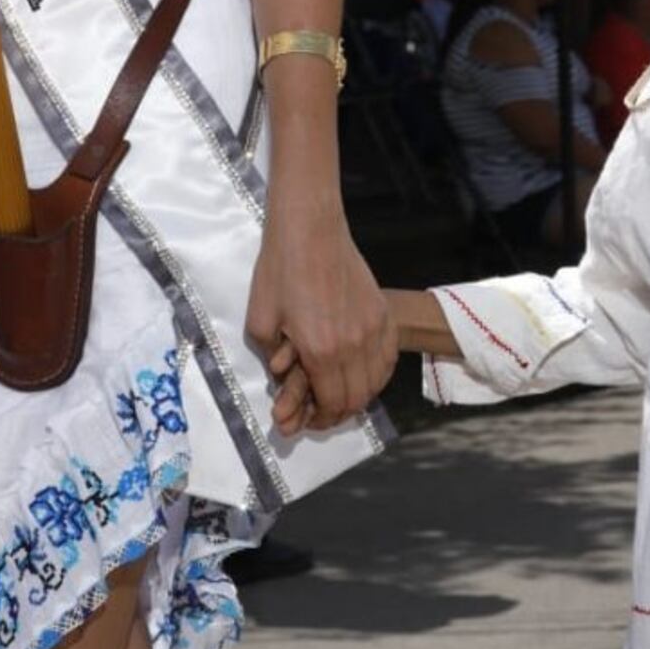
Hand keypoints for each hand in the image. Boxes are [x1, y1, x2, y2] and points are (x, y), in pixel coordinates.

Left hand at [246, 203, 396, 433]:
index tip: (306, 419)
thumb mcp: (260, 320)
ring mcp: (374, 327)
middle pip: (358, 398)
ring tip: (340, 393)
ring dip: (359, 395)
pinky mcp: (383, 312)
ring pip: (377, 380)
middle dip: (338, 413)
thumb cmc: (280, 269)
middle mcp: (354, 344)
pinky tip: (363, 371)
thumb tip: (285, 378)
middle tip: (321, 412)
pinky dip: (378, 373)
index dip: (320, 419)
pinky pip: (389, 356)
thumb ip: (274, 358)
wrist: (310, 228)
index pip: (332, 403)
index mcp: (321, 350)